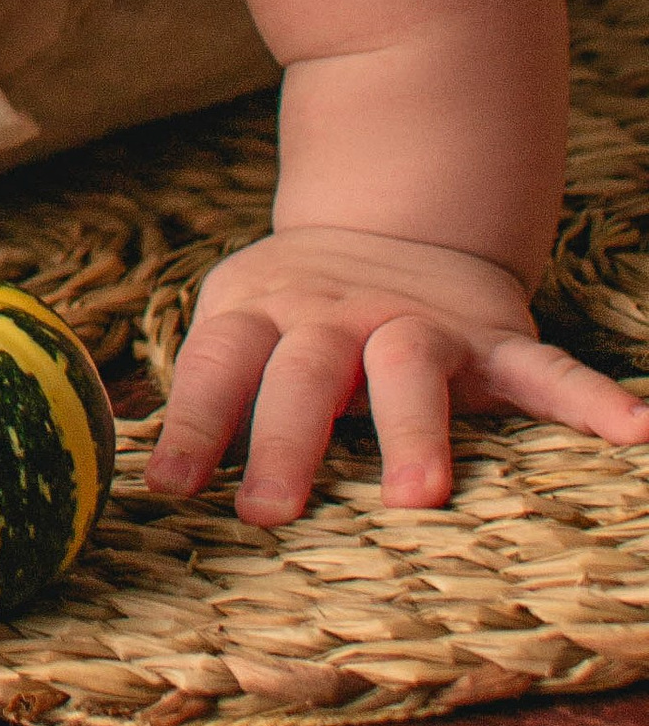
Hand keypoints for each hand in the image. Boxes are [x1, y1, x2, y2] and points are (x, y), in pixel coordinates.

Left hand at [145, 225, 648, 524]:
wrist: (394, 214)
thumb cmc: (294, 310)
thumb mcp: (239, 326)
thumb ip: (208, 398)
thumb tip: (128, 484)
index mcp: (263, 315)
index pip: (219, 368)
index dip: (192, 425)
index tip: (168, 488)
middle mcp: (336, 317)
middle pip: (305, 373)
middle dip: (286, 439)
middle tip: (270, 511)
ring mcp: (417, 323)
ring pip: (411, 368)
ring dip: (413, 429)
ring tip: (419, 497)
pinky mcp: (490, 338)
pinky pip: (542, 371)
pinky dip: (588, 401)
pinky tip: (634, 433)